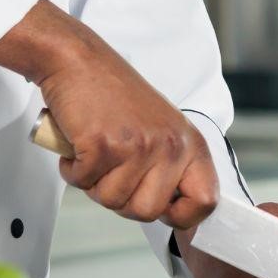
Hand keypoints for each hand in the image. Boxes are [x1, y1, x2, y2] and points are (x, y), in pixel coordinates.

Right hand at [0, 0, 218, 228]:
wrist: (78, 61)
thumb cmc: (114, 96)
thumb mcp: (161, 129)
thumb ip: (171, 167)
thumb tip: (168, 210)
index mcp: (190, 144)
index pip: (205, 201)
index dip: (180, 215)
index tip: (160, 209)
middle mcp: (170, 146)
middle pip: (148, 212)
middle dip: (121, 199)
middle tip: (110, 170)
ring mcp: (139, 146)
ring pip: (112, 201)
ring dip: (93, 182)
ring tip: (95, 151)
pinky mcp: (104, 145)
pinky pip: (82, 182)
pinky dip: (72, 170)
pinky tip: (78, 144)